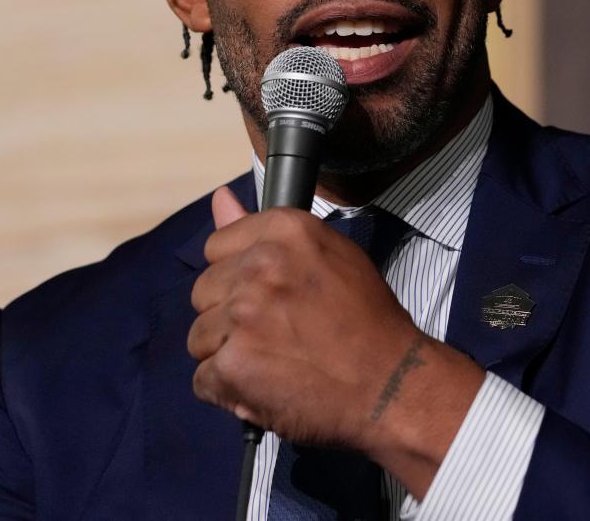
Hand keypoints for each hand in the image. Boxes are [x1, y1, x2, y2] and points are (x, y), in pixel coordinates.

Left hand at [187, 187, 483, 497]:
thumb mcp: (329, 255)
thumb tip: (220, 198)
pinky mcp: (232, 365)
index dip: (238, 275)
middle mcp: (260, 266)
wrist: (391, 384)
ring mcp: (242, 316)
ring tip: (273, 362)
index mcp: (285, 231)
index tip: (266, 294)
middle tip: (275, 333)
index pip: (217, 246)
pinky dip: (229, 391)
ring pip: (199, 337)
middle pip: (204, 291)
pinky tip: (264, 387)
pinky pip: (204, 379)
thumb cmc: (366, 320)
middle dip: (229, 315)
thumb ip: (267, 233)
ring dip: (227, 355)